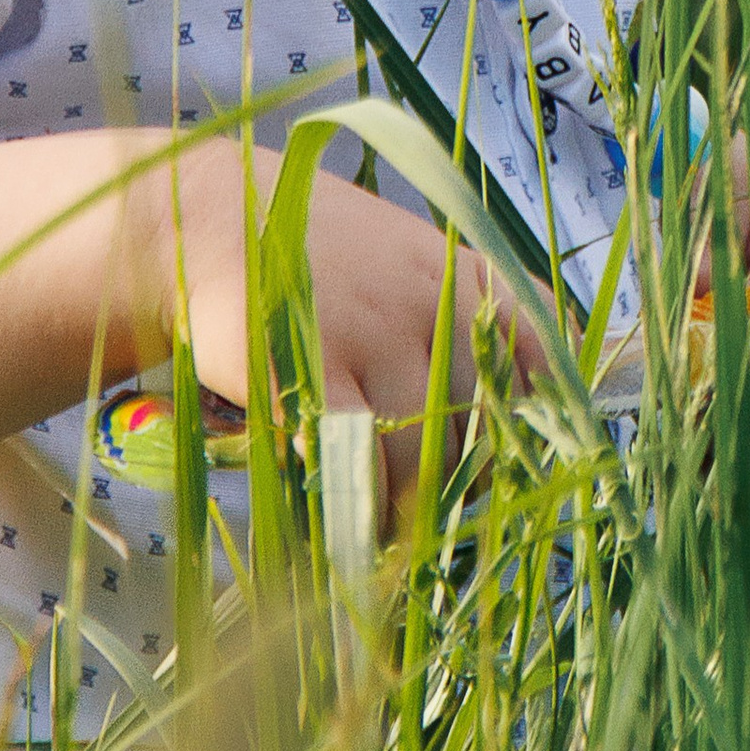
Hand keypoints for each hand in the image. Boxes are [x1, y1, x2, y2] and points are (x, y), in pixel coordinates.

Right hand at [162, 140, 541, 526]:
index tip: (516, 459)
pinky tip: (353, 522)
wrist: (210, 217)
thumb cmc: (314, 250)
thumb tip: (510, 405)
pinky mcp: (311, 368)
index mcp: (460, 269)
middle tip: (442, 513)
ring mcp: (371, 331)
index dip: (535, 415)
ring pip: (424, 453)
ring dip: (412, 508)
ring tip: (394, 533)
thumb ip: (459, 310)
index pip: (540, 348)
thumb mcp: (404, 255)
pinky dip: (362, 503)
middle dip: (465, 479)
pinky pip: (360, 458)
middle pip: (482, 421)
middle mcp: (428, 297)